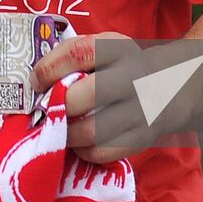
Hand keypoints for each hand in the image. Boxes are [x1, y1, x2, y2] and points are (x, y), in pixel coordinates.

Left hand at [32, 31, 146, 163]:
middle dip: (59, 105)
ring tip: (61, 127)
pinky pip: (102, 152)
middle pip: (88, 94)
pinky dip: (83, 150)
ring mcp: (140, 110)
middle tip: (48, 109)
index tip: (36, 81)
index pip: (79, 52)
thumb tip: (36, 84)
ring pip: (92, 131)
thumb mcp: (104, 50)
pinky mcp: (141, 139)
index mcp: (118, 48)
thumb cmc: (118, 68)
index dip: (50, 68)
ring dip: (67, 133)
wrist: (166, 88)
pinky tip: (80, 141)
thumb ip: (73, 58)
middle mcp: (132, 77)